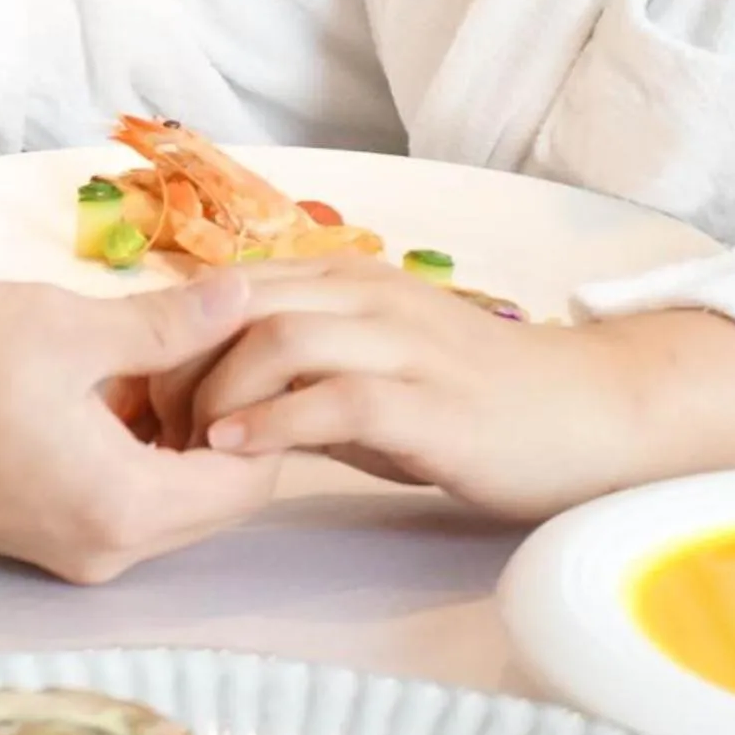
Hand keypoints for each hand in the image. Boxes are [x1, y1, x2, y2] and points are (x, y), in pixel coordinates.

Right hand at [0, 274, 283, 584]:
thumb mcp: (63, 326)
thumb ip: (166, 323)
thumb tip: (246, 298)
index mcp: (127, 509)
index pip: (256, 476)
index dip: (266, 401)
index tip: (245, 333)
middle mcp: (110, 552)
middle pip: (220, 493)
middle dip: (227, 413)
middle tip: (202, 330)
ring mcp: (72, 551)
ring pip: (172, 493)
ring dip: (179, 425)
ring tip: (151, 345)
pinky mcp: (40, 534)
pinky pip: (124, 496)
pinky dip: (136, 443)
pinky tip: (106, 378)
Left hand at [170, 256, 734, 520]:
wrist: (587, 415)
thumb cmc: (470, 403)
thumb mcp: (369, 370)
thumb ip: (294, 371)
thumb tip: (202, 396)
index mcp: (346, 279)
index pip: (227, 289)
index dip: (172, 340)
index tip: (147, 401)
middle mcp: (368, 296)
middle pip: (235, 307)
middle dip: (176, 369)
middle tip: (154, 432)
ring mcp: (401, 343)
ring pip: (275, 341)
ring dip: (214, 397)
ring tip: (191, 449)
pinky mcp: (429, 401)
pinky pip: (330, 399)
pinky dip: (270, 424)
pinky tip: (237, 455)